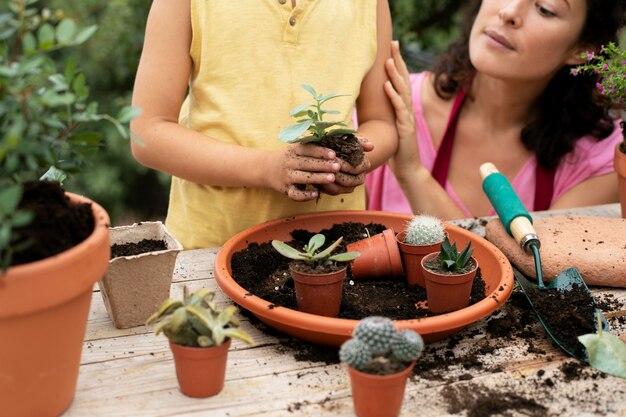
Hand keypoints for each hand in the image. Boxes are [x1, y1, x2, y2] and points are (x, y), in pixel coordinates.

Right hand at [269, 143, 339, 200]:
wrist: (266, 169)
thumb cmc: (289, 158)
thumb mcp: (296, 149)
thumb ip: (311, 148)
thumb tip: (334, 148)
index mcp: (294, 150)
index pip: (307, 149)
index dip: (320, 152)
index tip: (333, 154)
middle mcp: (290, 163)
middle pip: (306, 163)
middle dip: (323, 165)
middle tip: (337, 166)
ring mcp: (287, 177)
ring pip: (302, 177)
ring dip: (317, 178)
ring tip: (331, 178)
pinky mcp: (286, 189)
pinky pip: (295, 194)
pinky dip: (305, 195)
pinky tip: (316, 194)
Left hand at [317, 136, 372, 195]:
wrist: (333, 151)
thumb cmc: (342, 143)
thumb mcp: (349, 139)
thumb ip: (360, 141)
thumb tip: (371, 146)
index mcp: (364, 165)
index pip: (357, 168)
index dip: (346, 165)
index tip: (335, 159)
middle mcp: (359, 178)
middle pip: (350, 180)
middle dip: (338, 174)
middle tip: (326, 169)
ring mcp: (349, 186)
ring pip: (342, 188)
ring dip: (331, 182)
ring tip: (322, 175)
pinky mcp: (339, 190)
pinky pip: (333, 192)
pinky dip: (326, 187)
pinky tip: (318, 181)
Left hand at [384, 40, 421, 175]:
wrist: (408, 170)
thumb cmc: (396, 151)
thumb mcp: (387, 129)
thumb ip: (383, 115)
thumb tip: (371, 105)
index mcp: (403, 108)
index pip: (400, 81)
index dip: (397, 64)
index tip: (391, 47)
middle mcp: (407, 110)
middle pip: (404, 80)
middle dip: (398, 61)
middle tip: (393, 43)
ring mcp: (408, 118)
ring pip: (402, 92)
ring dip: (395, 75)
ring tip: (388, 60)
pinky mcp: (406, 129)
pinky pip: (400, 109)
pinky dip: (393, 96)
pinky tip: (387, 85)